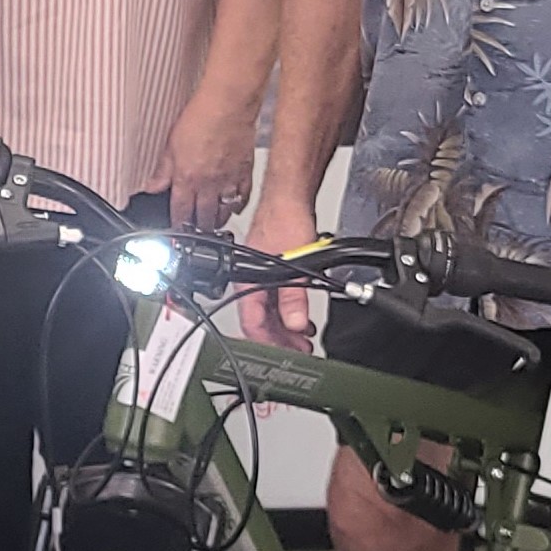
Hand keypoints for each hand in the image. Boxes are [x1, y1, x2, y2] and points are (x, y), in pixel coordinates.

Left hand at [150, 87, 255, 233]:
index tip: (176, 230)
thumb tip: (151, 186)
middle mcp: (208, 184)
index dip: (177, 224)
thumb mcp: (171, 144)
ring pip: (224, 211)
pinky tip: (235, 207)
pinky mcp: (245, 172)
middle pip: (204, 217)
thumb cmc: (200, 118)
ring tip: (213, 224)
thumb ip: (162, 170)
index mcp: (187, 179)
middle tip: (196, 232)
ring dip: (217, 221)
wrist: (228, 105)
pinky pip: (243, 196)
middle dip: (198, 228)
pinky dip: (238, 205)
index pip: (180, 211)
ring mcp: (229, 180)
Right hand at [236, 190, 321, 347]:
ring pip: (269, 312)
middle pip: (260, 322)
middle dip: (280, 339)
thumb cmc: (284, 218)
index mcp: (246, 281)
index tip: (284, 354)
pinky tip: (302, 319)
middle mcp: (251, 281)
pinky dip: (289, 312)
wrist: (290, 196)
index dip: (268, 342)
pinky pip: (277, 300)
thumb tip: (296, 322)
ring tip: (303, 340)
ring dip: (286, 327)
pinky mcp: (273, 271)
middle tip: (299, 351)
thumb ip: (295, 296)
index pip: (251, 323)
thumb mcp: (294, 264)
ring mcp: (262, 276)